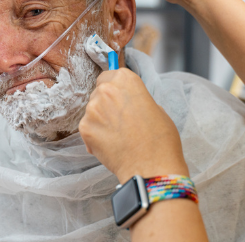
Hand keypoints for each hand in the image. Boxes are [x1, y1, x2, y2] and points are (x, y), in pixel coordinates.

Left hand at [79, 68, 188, 182]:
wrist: (151, 168)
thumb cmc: (160, 140)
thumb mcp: (156, 108)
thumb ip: (137, 99)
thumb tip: (127, 102)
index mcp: (126, 80)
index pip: (110, 75)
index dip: (115, 88)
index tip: (119, 97)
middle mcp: (106, 90)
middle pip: (99, 92)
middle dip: (107, 104)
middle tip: (121, 120)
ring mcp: (92, 110)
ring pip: (92, 110)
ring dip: (101, 119)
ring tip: (118, 136)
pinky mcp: (84, 129)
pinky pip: (88, 128)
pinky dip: (96, 135)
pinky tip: (111, 145)